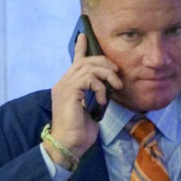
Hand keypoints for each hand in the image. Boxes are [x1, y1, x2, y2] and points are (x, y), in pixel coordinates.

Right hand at [45, 33, 120, 163]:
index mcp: (68, 85)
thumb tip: (107, 88)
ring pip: (88, 67)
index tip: (84, 35)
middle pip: (85, 61)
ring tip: (115, 86)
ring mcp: (64, 87)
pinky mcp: (68, 92)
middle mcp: (63, 83)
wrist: (69, 145)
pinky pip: (88, 78)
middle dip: (104, 62)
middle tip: (117, 72)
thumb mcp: (91, 108)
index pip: (75, 61)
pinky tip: (103, 99)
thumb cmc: (80, 131)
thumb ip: (95, 95)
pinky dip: (100, 87)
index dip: (81, 48)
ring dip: (106, 74)